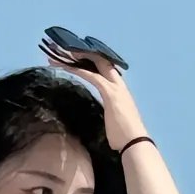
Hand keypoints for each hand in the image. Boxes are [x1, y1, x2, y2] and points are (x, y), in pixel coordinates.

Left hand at [39, 38, 146, 152]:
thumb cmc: (124, 138)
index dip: (90, 60)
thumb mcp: (114, 121)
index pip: (104, 69)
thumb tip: (104, 118)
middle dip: (82, 53)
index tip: (75, 57)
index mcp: (120, 91)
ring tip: (59, 54)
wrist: (135, 144)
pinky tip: (65, 66)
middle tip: (64, 49)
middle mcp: (119, 85)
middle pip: (100, 61)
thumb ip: (108, 114)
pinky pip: (91, 76)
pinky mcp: (110, 93)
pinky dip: (77, 69)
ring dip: (76, 58)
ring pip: (93, 65)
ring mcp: (115, 88)